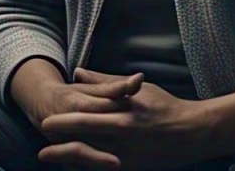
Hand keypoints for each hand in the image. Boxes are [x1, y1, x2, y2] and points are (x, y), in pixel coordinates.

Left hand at [39, 67, 215, 170]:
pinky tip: (74, 168)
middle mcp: (122, 137)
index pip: (85, 119)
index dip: (63, 122)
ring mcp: (127, 157)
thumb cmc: (164, 105)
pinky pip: (104, 170)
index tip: (45, 121)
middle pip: (83, 142)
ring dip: (69, 159)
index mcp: (121, 114)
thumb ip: (103, 83)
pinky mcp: (133, 168)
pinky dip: (88, 168)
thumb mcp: (135, 89)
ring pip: (90, 161)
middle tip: (42, 141)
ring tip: (50, 157)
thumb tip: (78, 74)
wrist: (193, 133)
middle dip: (59, 144)